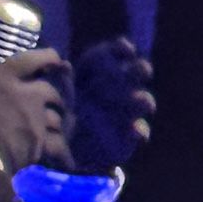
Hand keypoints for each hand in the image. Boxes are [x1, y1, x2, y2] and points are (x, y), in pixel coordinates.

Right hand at [0, 49, 74, 174]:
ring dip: (59, 123)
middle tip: (55, 102)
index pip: (33, 60)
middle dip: (55, 96)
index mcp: (4, 77)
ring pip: (57, 118)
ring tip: (58, 128)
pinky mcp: (40, 143)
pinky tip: (66, 159)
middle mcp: (25, 94)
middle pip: (50, 91)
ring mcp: (35, 119)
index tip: (57, 60)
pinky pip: (57, 145)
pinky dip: (63, 152)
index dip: (48, 58)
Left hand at [70, 36, 154, 173]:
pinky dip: (140, 131)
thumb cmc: (62, 118)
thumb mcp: (58, 100)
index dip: (122, 50)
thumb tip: (64, 64)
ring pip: (142, 101)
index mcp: (100, 75)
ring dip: (144, 100)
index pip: (114, 56)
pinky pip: (140, 131)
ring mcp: (126, 112)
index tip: (126, 49)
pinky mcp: (129, 135)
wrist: (65, 151)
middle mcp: (117, 90)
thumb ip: (63, 83)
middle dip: (140, 70)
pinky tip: (135, 132)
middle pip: (135, 74)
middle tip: (143, 70)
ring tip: (143, 102)